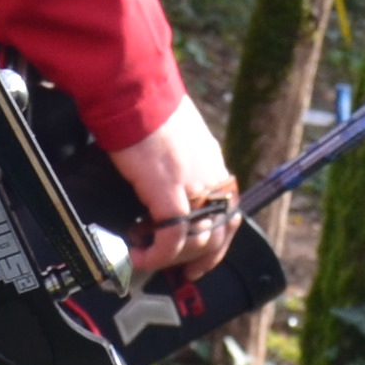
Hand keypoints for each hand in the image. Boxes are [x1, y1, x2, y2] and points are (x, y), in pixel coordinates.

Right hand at [106, 99, 238, 282]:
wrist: (135, 91)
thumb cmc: (145, 106)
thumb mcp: (172, 135)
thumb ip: (174, 160)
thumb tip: (157, 176)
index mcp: (212, 162)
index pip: (230, 212)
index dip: (218, 240)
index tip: (202, 257)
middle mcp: (210, 176)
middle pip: (220, 232)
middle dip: (202, 260)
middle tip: (181, 273)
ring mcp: (193, 184)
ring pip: (199, 241)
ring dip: (175, 259)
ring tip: (150, 258)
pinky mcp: (170, 191)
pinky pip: (172, 237)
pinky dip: (158, 254)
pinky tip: (141, 255)